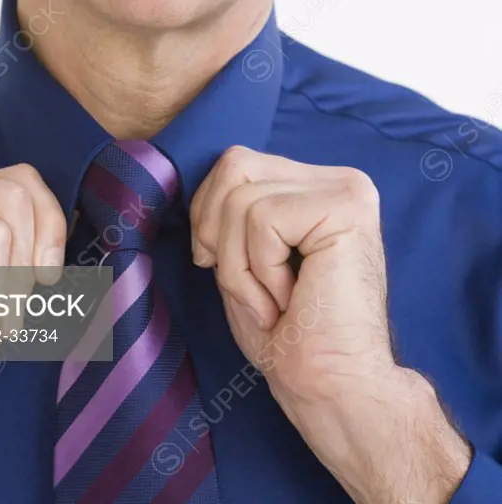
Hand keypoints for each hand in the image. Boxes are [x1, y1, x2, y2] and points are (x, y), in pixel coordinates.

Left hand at [189, 147, 470, 503]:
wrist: (335, 390)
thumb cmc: (290, 338)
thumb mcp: (244, 258)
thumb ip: (231, 211)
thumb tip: (205, 190)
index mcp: (317, 187)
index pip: (236, 163)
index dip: (209, 216)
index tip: (224, 268)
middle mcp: (339, 180)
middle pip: (235, 166)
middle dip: (220, 235)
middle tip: (252, 289)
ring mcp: (348, 190)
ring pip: (243, 198)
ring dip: (241, 265)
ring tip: (276, 301)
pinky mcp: (346, 209)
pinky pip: (262, 219)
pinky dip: (259, 270)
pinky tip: (291, 299)